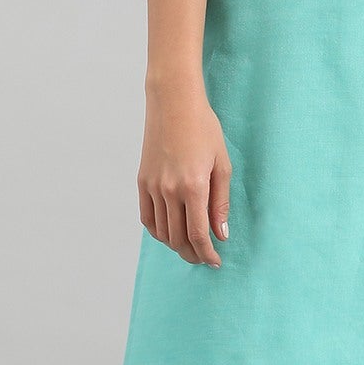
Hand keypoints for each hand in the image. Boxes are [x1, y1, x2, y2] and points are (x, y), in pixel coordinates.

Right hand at [137, 82, 232, 266]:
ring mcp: (152, 186)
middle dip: (193, 254)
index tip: (215, 261)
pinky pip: (147, 217)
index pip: (198, 234)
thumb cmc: (204, 129)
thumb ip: (221, 202)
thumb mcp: (222, 164)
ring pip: (162, 232)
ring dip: (176, 246)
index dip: (207, 253)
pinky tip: (170, 233)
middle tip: (205, 258)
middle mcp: (169, 190)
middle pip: (178, 238)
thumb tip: (220, 234)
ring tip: (190, 248)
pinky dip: (158, 232)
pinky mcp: (142, 181)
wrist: (173, 103)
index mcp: (193, 186)